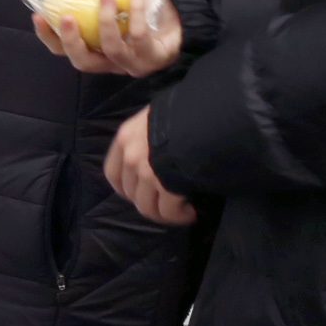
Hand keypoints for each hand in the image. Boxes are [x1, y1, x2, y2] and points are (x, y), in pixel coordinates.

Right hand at [31, 0, 181, 76]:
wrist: (183, 22)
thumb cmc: (145, 13)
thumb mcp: (118, 3)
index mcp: (96, 53)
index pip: (64, 51)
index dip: (49, 36)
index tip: (38, 14)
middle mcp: (111, 64)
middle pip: (83, 61)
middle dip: (71, 40)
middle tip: (65, 15)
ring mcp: (133, 64)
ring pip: (112, 48)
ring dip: (106, 20)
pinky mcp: (154, 58)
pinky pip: (140, 33)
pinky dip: (136, 10)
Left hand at [106, 108, 197, 223]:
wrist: (213, 113)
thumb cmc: (190, 109)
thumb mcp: (160, 115)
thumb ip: (150, 134)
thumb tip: (156, 154)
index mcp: (126, 136)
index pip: (112, 173)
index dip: (125, 189)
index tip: (140, 194)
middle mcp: (131, 156)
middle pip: (131, 194)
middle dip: (150, 203)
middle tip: (168, 203)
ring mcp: (148, 172)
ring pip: (148, 207)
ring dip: (165, 213)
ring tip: (183, 210)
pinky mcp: (167, 185)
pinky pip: (169, 211)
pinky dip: (179, 216)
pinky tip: (191, 213)